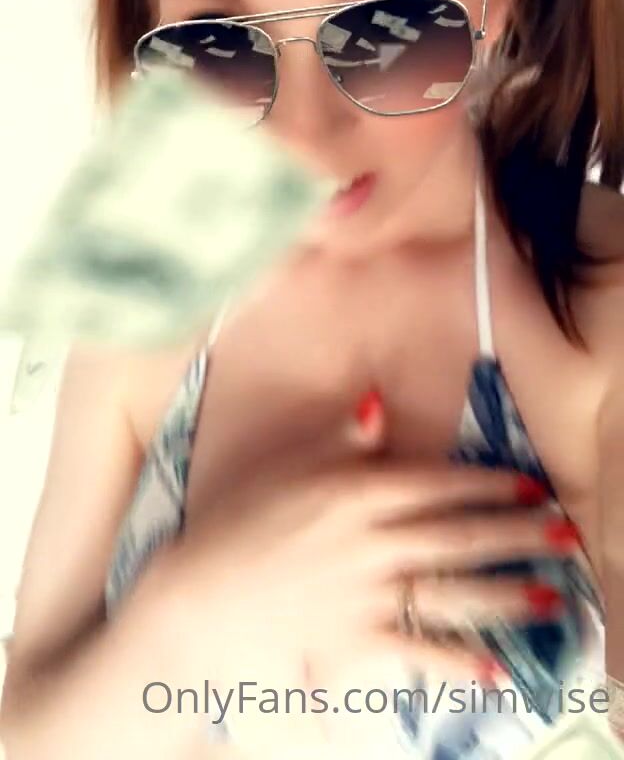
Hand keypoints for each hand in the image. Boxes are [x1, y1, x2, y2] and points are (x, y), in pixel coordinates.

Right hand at [152, 399, 577, 715]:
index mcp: (359, 489)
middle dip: (517, 534)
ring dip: (506, 594)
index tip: (528, 486)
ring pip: (451, 590)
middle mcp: (373, 537)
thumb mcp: (290, 464)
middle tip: (562, 534)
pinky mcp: (355, 639)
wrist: (201, 593)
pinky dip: (456, 662)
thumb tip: (377, 402)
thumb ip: (341, 435)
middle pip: (459, 534)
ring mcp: (367, 590)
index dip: (491, 484)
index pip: (440, 483)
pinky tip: (494, 671)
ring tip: (550, 598)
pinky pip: (416, 651)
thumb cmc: (241, 520)